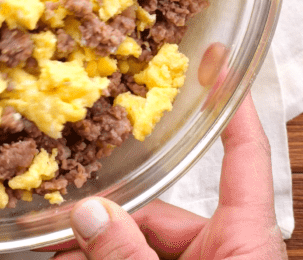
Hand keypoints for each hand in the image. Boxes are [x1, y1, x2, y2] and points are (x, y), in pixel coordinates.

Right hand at [53, 95, 285, 259]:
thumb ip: (127, 253)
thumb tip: (89, 212)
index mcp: (248, 238)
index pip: (245, 154)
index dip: (230, 104)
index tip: (215, 61)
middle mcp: (229, 248)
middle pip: (165, 210)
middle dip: (110, 215)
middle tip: (61, 221)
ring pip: (145, 241)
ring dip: (99, 244)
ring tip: (54, 247)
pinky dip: (108, 258)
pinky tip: (68, 259)